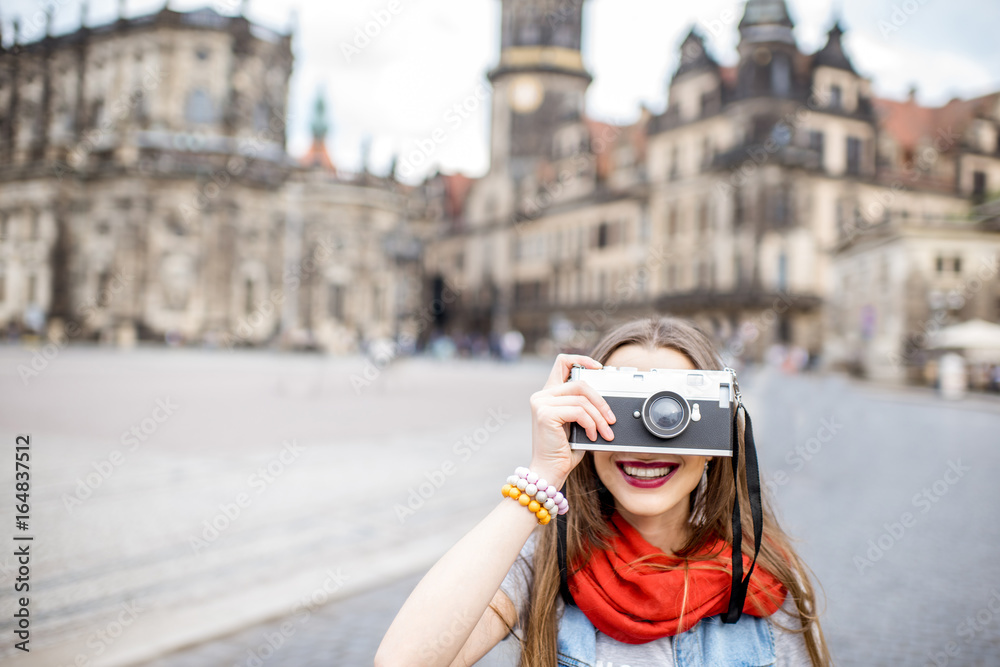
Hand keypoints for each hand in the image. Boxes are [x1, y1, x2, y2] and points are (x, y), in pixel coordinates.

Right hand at [528, 354, 616, 488]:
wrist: (550, 471)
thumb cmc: (564, 451)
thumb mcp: (577, 424)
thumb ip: (584, 407)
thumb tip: (605, 401)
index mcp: (548, 395)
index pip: (562, 363)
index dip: (582, 360)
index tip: (599, 368)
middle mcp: (542, 396)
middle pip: (580, 383)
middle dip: (600, 401)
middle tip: (611, 418)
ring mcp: (541, 403)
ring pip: (582, 399)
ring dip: (599, 417)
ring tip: (605, 432)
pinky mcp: (545, 414)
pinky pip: (578, 411)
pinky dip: (591, 424)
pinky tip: (592, 435)